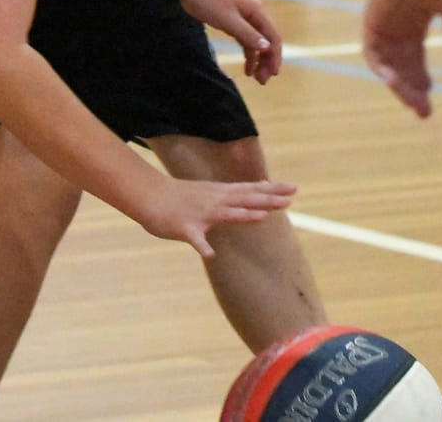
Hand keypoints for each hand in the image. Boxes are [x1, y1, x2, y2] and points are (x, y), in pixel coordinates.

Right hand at [133, 176, 296, 258]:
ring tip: (263, 216)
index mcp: (220, 194)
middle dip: (268, 199)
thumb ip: (231, 196)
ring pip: (225, 214)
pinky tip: (210, 253)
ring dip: (243, 215)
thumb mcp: (209, 193)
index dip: (272, 190)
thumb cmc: (179, 198)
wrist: (149, 196)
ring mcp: (201, 214)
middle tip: (291, 198)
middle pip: (245, 199)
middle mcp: (214, 201)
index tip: (293, 188)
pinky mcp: (185, 228)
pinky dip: (202, 245)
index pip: (251, 190)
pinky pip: (195, 239)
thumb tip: (253, 192)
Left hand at [176, 0, 282, 83]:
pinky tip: (247, 66)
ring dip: (258, 60)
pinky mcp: (232, 21)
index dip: (275, 57)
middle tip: (262, 81)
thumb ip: (247, 34)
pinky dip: (248, 53)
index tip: (272, 75)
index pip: (273, 38)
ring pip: (256, 43)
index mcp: (257, 13)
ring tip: (255, 78)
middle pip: (267, 42)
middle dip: (267, 61)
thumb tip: (267, 48)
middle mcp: (254, 16)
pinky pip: (245, 40)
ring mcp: (243, 19)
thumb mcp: (228, 20)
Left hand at [362, 0, 441, 116]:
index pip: (415, 61)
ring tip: (415, 103)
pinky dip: (381, 69)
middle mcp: (397, 28)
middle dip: (412, 91)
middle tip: (425, 113)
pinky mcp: (371, 21)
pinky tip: (395, 83)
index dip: (421, 80)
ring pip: (388, 66)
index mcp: (415, 24)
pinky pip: (372, 53)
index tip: (431, 99)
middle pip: (402, 68)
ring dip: (399, 86)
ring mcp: (384, 25)